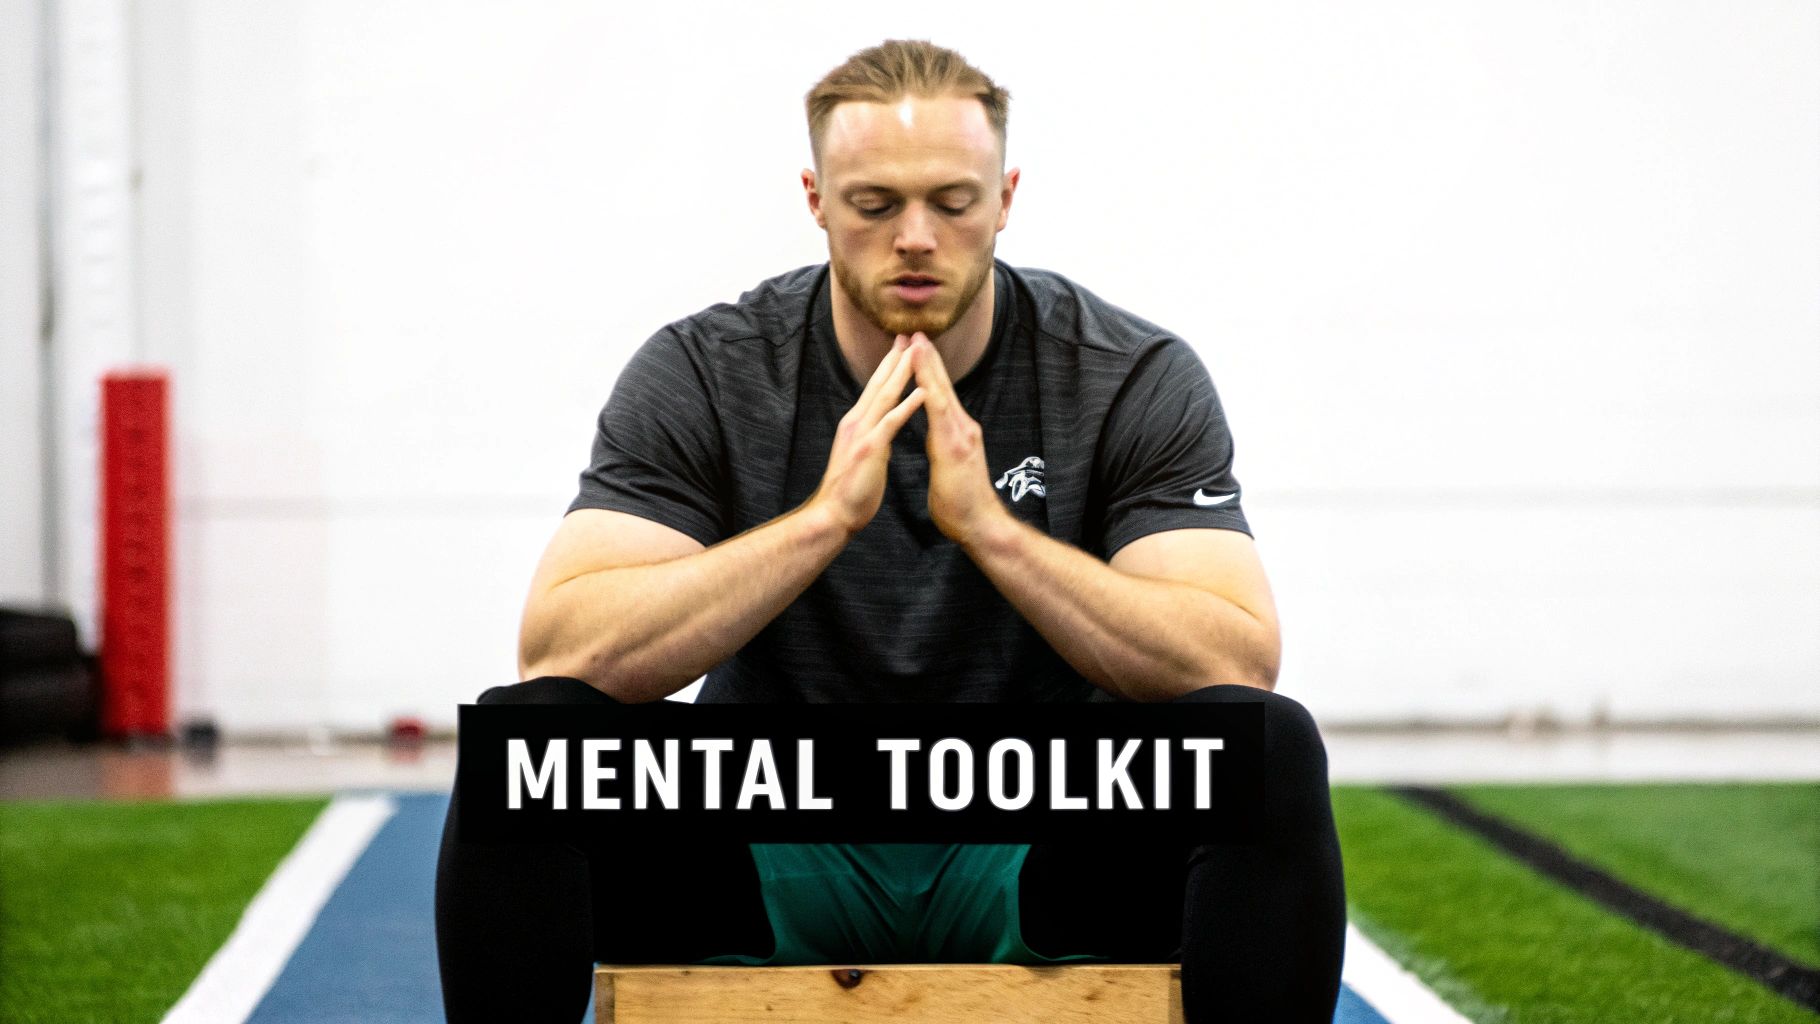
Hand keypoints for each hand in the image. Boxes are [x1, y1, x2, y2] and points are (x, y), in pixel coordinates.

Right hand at [809, 335, 924, 535]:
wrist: (834, 513)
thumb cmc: (850, 490)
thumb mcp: (862, 457)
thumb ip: (872, 439)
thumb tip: (882, 432)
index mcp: (856, 423)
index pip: (874, 389)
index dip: (888, 367)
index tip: (901, 347)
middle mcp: (857, 422)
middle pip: (879, 384)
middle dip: (895, 358)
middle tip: (908, 335)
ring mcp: (862, 433)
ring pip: (885, 396)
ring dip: (902, 372)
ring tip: (917, 352)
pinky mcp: (870, 448)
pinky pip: (891, 422)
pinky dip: (907, 405)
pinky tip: (922, 392)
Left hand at [909, 335, 1013, 549]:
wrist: (980, 524)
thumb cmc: (962, 504)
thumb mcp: (949, 468)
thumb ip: (944, 450)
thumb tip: (938, 443)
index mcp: (958, 433)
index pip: (940, 396)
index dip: (929, 372)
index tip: (917, 350)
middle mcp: (963, 427)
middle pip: (943, 386)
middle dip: (929, 358)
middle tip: (916, 332)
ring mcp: (962, 433)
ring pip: (941, 391)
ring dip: (928, 365)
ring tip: (917, 341)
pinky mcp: (956, 444)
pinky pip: (939, 409)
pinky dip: (929, 387)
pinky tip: (920, 374)